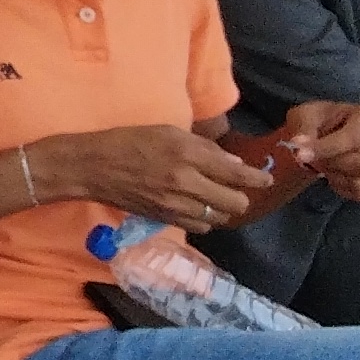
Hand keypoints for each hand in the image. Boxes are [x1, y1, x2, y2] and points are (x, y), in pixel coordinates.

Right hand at [28, 124, 275, 233]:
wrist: (92, 167)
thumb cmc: (129, 141)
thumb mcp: (167, 132)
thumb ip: (203, 148)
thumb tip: (233, 164)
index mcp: (187, 154)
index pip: (235, 173)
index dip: (257, 179)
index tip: (266, 180)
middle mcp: (185, 182)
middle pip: (234, 203)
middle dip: (241, 197)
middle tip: (236, 190)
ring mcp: (175, 205)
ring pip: (218, 217)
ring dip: (222, 209)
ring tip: (215, 198)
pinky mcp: (165, 219)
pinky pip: (199, 226)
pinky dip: (205, 219)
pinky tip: (197, 208)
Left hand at [252, 101, 359, 201]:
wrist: (327, 138)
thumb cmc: (318, 123)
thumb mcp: (304, 116)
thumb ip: (302, 128)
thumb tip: (299, 144)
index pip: (353, 138)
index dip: (326, 149)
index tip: (301, 154)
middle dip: (332, 165)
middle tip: (317, 160)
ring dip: (335, 177)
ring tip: (327, 165)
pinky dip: (343, 189)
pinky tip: (336, 176)